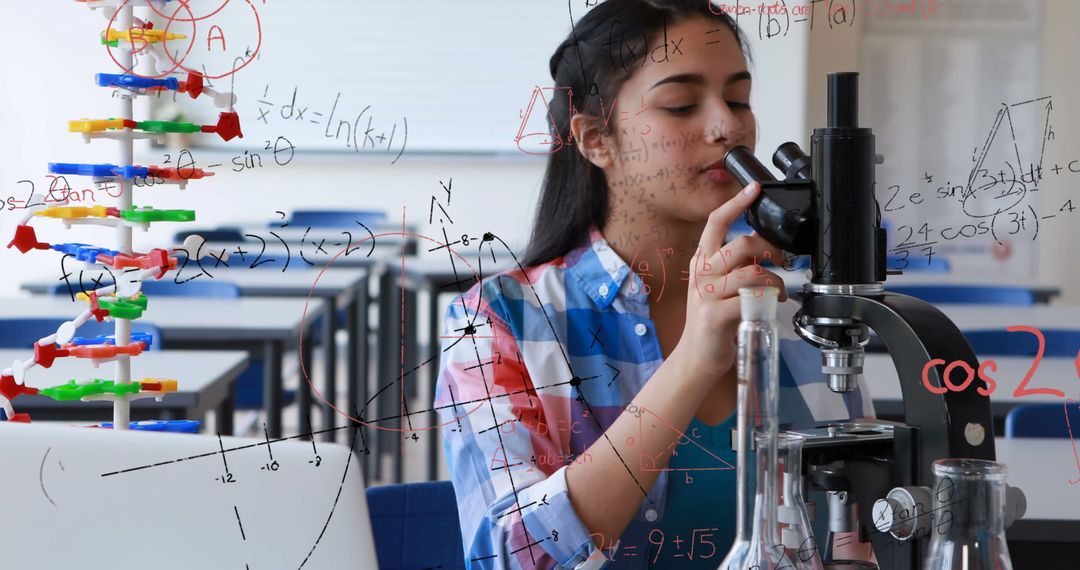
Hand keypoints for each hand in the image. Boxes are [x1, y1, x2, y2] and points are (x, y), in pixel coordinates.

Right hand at [673, 182, 787, 383]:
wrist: (696, 357)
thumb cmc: (713, 322)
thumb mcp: (718, 286)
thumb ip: (734, 266)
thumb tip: (763, 248)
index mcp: (701, 262)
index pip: (715, 222)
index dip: (736, 203)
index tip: (754, 189)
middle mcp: (702, 274)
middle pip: (741, 244)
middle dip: (770, 248)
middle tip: (782, 260)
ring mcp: (707, 295)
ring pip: (752, 272)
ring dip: (775, 280)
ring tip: (781, 291)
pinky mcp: (716, 315)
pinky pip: (751, 298)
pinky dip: (769, 300)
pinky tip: (773, 305)